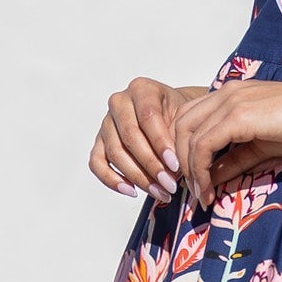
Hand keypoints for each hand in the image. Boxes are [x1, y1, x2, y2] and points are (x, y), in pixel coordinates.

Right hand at [89, 77, 208, 201]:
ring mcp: (106, 122)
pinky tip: (132, 191)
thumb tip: (178, 167)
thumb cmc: (178, 115)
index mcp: (141, 89)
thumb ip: (179, 135)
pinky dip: (111, 179)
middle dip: (151, 164)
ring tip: (160, 192)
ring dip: (138, 177)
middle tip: (169, 184)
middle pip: (130, 136)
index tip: (176, 165)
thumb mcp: (184, 117)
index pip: (148, 116)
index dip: (161, 143)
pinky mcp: (99, 141)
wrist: (171, 115)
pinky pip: (97, 163)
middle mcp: (119, 102)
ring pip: (115, 152)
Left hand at [170, 78, 281, 208]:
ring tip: (200, 195)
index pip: (188, 119)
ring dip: (189, 170)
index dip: (183, 150)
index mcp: (228, 95)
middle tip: (190, 189)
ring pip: (188, 138)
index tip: (194, 179)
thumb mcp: (260, 146)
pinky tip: (209, 189)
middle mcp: (223, 93)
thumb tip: (210, 179)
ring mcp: (228, 102)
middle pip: (180, 126)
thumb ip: (232, 160)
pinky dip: (200, 171)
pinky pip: (204, 146)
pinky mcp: (237, 116)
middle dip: (178, 160)